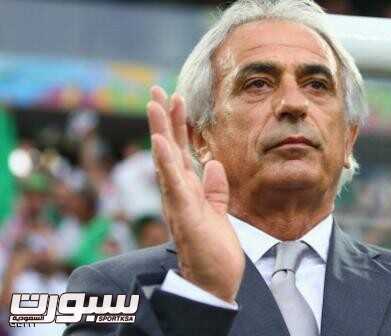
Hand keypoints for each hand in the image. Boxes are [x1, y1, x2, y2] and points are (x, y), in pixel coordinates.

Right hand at [147, 86, 243, 302]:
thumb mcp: (217, 212)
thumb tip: (213, 163)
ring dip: (161, 131)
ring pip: (166, 161)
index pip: (179, 152)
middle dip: (164, 119)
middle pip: (168, 150)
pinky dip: (166, 162)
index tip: (177, 99)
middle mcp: (177, 193)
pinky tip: (161, 141)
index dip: (177, 125)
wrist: (214, 281)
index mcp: (187, 191)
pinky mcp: (184, 215)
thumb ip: (214, 189)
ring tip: (156, 103)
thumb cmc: (212, 250)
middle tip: (157, 90)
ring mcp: (178, 203)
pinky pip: (173, 185)